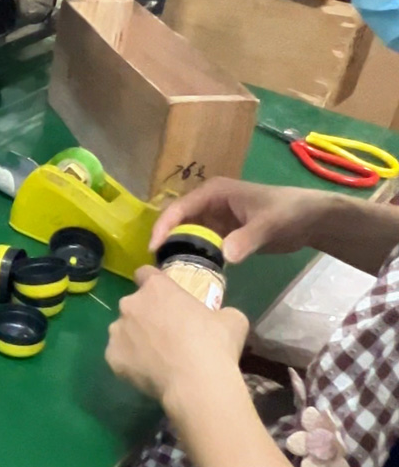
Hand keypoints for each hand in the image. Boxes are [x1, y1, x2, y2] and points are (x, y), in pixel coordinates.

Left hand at [106, 267, 248, 409]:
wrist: (196, 383)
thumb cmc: (214, 345)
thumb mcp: (231, 319)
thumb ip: (218, 312)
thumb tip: (219, 318)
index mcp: (157, 288)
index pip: (145, 274)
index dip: (153, 283)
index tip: (163, 297)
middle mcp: (131, 304)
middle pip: (134, 305)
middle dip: (146, 315)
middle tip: (166, 334)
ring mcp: (118, 331)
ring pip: (124, 330)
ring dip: (135, 338)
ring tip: (156, 357)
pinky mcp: (111, 357)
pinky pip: (119, 356)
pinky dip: (130, 362)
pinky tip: (148, 372)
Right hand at [150, 178, 328, 263]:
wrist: (312, 219)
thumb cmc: (289, 212)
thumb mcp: (268, 224)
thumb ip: (247, 239)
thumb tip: (224, 256)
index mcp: (214, 192)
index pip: (180, 207)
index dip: (164, 226)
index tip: (154, 248)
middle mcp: (210, 204)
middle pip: (179, 222)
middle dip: (167, 241)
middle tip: (159, 267)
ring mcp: (216, 220)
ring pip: (189, 235)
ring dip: (180, 251)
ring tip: (170, 274)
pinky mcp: (224, 235)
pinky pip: (203, 245)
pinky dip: (196, 257)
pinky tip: (192, 274)